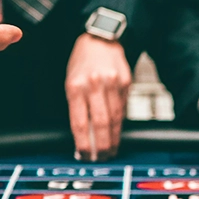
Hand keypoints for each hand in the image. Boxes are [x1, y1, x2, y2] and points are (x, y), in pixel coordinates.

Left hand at [66, 34, 130, 161]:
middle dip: (102, 146)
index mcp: (75, 86)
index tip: (84, 156)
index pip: (80, 123)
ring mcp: (113, 83)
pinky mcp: (126, 83)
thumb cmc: (82, 64)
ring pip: (115, 119)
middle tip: (101, 158)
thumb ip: (77, 108)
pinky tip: (117, 133)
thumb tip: (84, 137)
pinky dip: (120, 123)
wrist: (101, 40)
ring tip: (111, 150)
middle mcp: (95, 85)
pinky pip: (123, 109)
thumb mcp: (71, 83)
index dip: (83, 144)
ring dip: (114, 139)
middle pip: (101, 124)